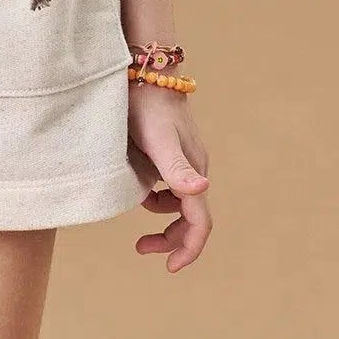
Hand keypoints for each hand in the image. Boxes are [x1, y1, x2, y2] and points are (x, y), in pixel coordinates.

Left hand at [127, 83, 211, 272]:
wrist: (146, 71)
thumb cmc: (148, 106)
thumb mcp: (158, 140)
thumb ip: (175, 168)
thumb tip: (201, 189)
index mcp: (193, 172)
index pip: (199, 221)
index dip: (188, 248)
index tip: (170, 268)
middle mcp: (194, 169)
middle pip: (191, 218)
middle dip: (172, 239)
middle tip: (141, 249)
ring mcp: (184, 161)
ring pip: (179, 205)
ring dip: (162, 221)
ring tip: (136, 223)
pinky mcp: (171, 152)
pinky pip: (169, 187)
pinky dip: (156, 199)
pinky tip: (139, 191)